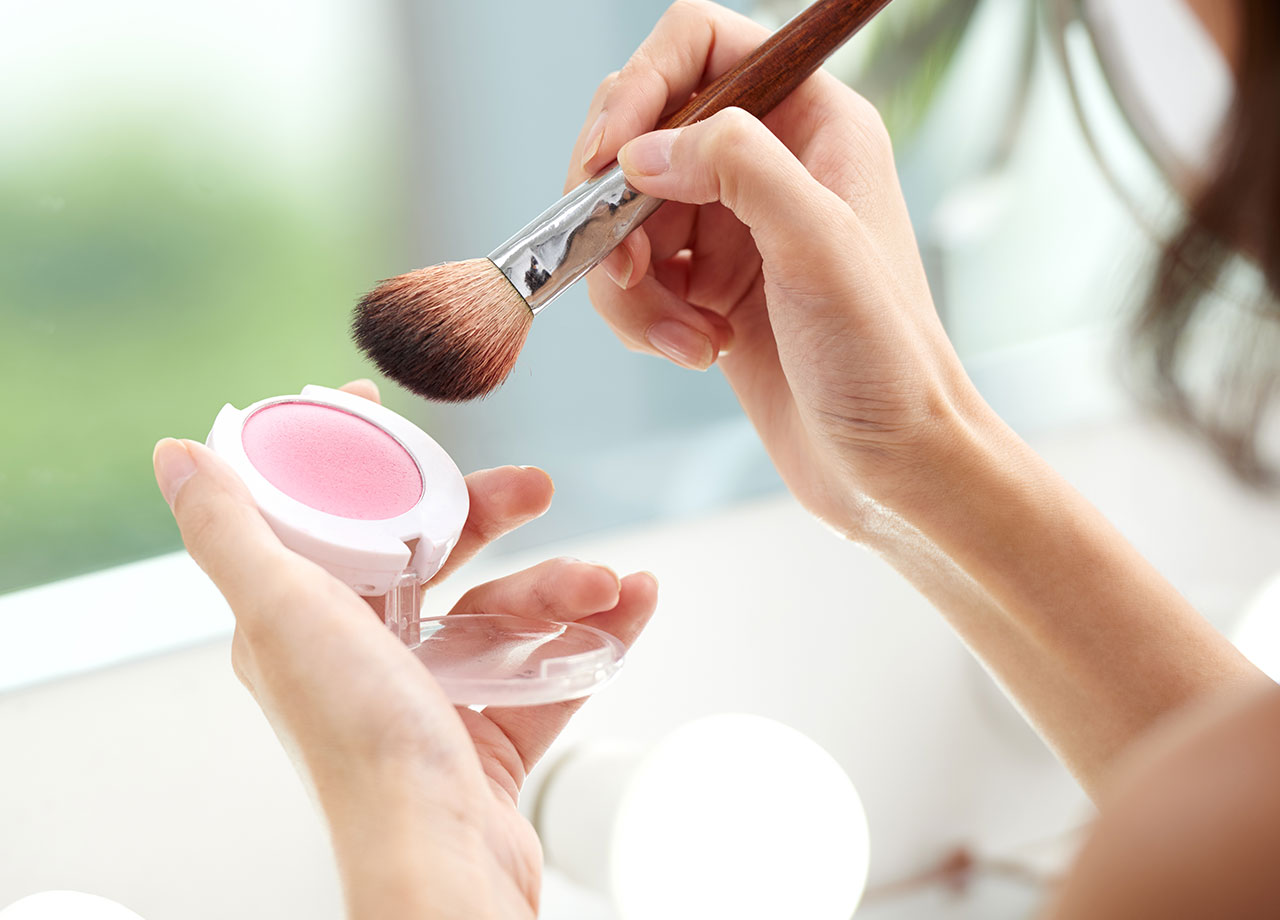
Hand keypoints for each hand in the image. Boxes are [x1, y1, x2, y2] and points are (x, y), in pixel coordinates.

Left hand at [152, 380, 656, 919]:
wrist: (441, 856)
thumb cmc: (359, 745)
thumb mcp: (284, 614)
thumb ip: (231, 531)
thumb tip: (176, 454)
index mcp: (309, 623)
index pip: (333, 521)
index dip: (362, 465)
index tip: (388, 415)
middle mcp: (366, 658)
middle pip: (434, 558)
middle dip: (489, 516)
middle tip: (536, 487)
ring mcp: (433, 698)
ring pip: (503, 613)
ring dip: (561, 587)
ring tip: (603, 585)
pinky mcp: (493, 735)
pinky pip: (551, 667)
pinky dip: (595, 634)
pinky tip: (633, 605)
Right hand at [567, 0, 982, 531]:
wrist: (892, 467)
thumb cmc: (885, 361)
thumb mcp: (819, 246)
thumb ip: (738, 168)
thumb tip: (646, 150)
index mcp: (813, 124)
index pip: (700, 47)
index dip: (640, 87)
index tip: (609, 158)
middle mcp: (770, 167)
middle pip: (644, 135)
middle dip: (616, 205)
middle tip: (623, 265)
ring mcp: (735, 232)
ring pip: (626, 217)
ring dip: (630, 284)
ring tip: (682, 335)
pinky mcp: (709, 293)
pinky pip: (635, 280)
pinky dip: (643, 319)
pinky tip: (694, 351)